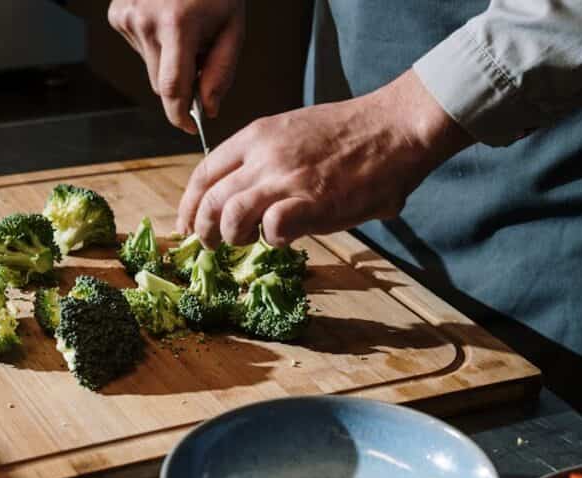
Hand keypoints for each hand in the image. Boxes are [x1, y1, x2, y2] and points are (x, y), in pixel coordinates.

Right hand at [108, 0, 244, 132]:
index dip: (180, 115)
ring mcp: (127, 16)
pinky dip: (155, 46)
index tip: (189, 127)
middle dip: (181, 84)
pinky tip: (166, 22)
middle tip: (200, 58)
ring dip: (168, 62)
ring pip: (150, 69)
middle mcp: (145, 21)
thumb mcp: (232, 27)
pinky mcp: (117, 14)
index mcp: (177, 25)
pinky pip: (140, 50)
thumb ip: (222, 73)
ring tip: (183, 31)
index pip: (171, 90)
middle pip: (161, 84)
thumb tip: (208, 109)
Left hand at [177, 70, 471, 246]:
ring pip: (231, 218)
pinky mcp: (311, 203)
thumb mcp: (294, 134)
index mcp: (256, 136)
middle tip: (213, 246)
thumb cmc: (350, 136)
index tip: (188, 225)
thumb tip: (250, 197)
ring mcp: (286, 179)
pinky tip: (286, 238)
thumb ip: (267, 161)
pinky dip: (273, 240)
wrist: (393, 129)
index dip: (190, 205)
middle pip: (210, 201)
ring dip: (234, 239)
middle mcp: (263, 156)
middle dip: (205, 231)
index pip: (204, 174)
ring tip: (249, 242)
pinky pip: (272, 229)